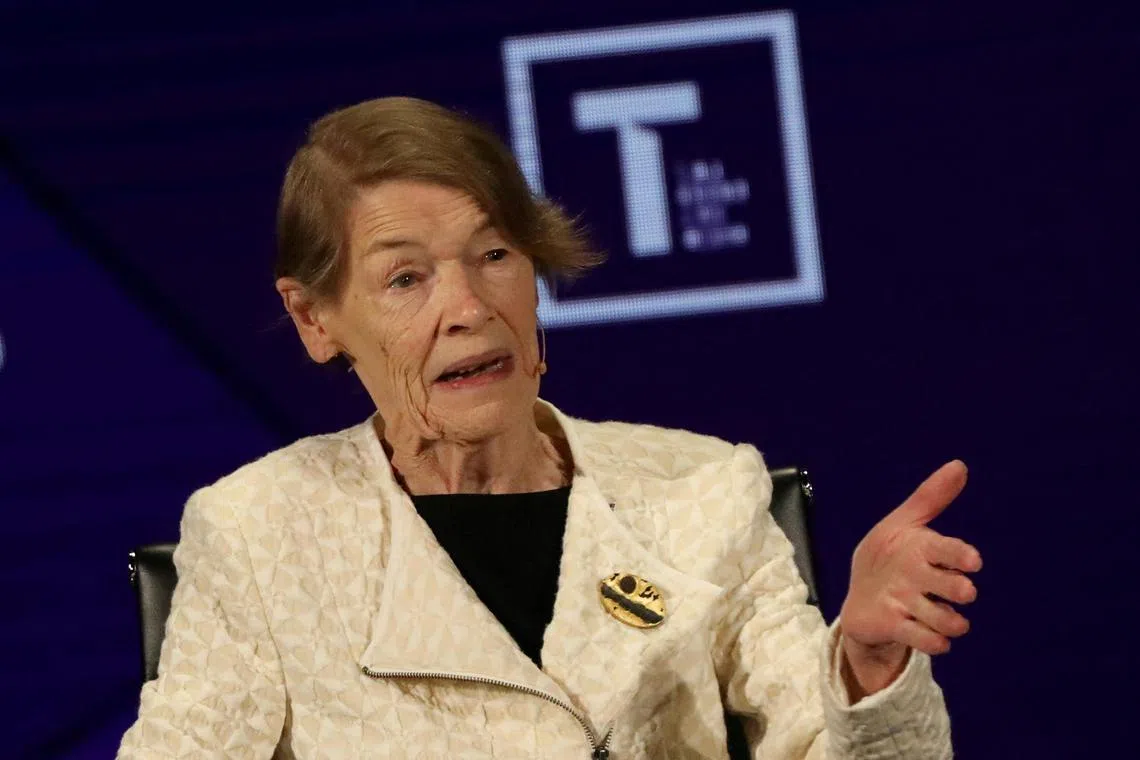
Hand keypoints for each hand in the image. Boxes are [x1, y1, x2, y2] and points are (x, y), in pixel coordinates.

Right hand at [838, 460, 982, 696]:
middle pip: (944, 584)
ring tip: (956, 622)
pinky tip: (940, 639)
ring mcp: (900, 600)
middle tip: (965, 591)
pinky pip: (919, 638)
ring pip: (937, 617)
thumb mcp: (907, 524)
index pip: (941, 548)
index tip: (974, 562)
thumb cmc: (893, 557)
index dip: (958, 554)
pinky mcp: (892, 624)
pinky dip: (934, 642)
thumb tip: (960, 464)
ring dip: (952, 622)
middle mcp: (910, 573)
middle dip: (957, 589)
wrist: (860, 599)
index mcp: (916, 545)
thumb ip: (933, 497)